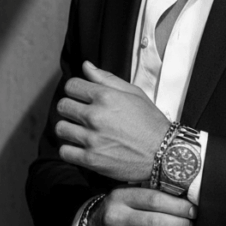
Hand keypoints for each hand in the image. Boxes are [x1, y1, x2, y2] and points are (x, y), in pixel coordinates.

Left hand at [55, 61, 169, 180]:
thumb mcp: (134, 93)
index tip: (81, 97)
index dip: (75, 90)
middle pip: (63, 106)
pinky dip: (70, 150)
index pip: (71, 85)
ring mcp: (92, 139)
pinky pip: (64, 151)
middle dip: (70, 108)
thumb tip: (85, 65)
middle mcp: (96, 116)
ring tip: (81, 132)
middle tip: (81, 115)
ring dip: (69, 129)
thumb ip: (107, 78)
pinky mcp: (91, 159)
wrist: (164, 153)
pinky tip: (81, 147)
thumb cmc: (150, 122)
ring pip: (61, 128)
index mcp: (105, 96)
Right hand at [87, 187, 195, 225]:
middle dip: (180, 225)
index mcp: (120, 197)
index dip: (178, 206)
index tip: (192, 210)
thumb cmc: (118, 211)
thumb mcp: (127, 194)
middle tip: (191, 225)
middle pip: (156, 222)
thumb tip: (184, 196)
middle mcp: (115, 217)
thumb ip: (149, 192)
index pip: (154, 199)